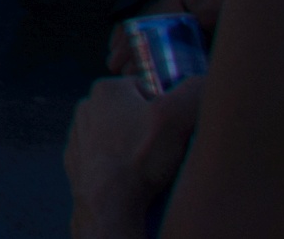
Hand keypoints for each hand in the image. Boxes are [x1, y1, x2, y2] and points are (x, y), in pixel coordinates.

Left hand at [65, 71, 200, 238]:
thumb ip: (194, 91)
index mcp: (105, 89)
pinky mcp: (77, 161)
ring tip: (150, 167)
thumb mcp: (175, 118)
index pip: (146, 89)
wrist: (108, 203)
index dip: (167, 110)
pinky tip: (131, 177)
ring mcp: (78, 135)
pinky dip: (119, 166)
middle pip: (132, 113)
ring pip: (118, 136)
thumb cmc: (139, 158)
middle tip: (166, 150)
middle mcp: (86, 107)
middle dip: (150, 129)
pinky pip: (105, 158)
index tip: (174, 129)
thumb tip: (207, 80)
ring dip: (135, 148)